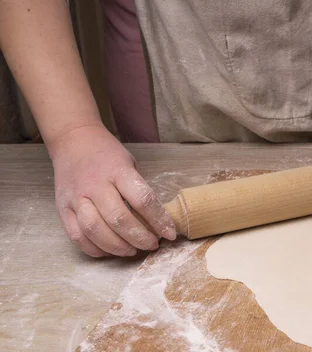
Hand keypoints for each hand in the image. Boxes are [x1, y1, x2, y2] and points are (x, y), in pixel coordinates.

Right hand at [49, 124, 175, 256]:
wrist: (73, 140)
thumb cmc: (107, 154)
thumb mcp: (130, 164)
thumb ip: (139, 190)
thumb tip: (157, 220)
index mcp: (118, 171)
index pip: (142, 199)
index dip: (159, 220)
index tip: (170, 233)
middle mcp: (95, 185)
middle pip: (118, 219)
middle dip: (139, 238)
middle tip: (152, 245)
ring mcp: (76, 198)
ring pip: (95, 230)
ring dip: (117, 246)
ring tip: (132, 251)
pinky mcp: (62, 209)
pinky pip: (77, 235)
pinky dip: (94, 248)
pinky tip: (110, 250)